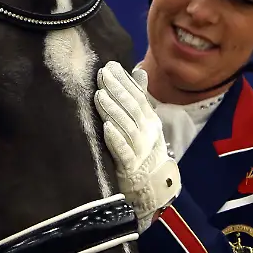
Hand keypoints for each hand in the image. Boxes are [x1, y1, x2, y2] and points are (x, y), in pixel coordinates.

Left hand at [94, 61, 180, 230]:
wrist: (152, 186)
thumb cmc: (143, 150)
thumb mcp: (144, 123)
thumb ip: (139, 98)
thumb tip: (138, 71)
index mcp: (150, 121)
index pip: (137, 97)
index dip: (124, 82)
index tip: (110, 66)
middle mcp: (148, 134)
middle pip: (132, 109)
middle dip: (117, 91)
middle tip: (102, 75)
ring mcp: (141, 151)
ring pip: (127, 128)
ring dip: (114, 111)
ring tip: (100, 96)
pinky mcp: (130, 168)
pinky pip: (123, 153)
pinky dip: (116, 140)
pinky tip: (106, 128)